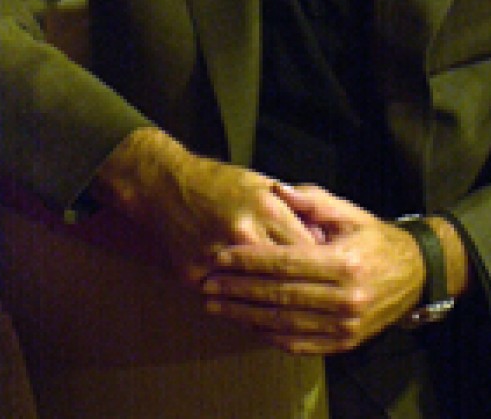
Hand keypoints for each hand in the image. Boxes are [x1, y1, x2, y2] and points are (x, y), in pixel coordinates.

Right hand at [93, 128, 320, 283]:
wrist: (163, 185)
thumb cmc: (216, 182)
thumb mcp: (259, 184)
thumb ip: (291, 210)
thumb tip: (320, 240)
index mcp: (265, 208)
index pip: (308, 249)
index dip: (321, 264)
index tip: (327, 274)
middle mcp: (243, 233)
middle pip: (285, 276)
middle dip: (300, 288)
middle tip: (310, 297)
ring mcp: (216, 256)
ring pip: (256, 295)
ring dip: (270, 303)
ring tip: (283, 308)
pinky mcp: (194, 274)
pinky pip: (225, 299)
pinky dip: (237, 303)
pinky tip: (246, 305)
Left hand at [201, 183, 425, 353]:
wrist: (416, 273)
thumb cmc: (373, 237)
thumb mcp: (347, 211)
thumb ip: (312, 200)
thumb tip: (278, 190)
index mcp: (344, 262)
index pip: (286, 263)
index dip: (249, 262)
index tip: (220, 257)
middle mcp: (346, 298)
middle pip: (280, 295)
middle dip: (239, 290)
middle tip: (208, 284)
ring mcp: (347, 325)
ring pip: (286, 322)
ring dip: (246, 315)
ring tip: (217, 305)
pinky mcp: (346, 343)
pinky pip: (301, 343)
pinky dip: (270, 334)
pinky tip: (247, 323)